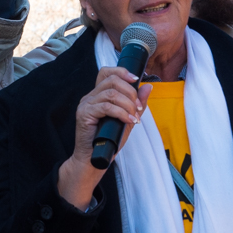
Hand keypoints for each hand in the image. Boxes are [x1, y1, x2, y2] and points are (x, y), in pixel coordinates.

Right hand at [57, 66, 152, 209]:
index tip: (136, 79)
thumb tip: (148, 87)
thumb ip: (137, 104)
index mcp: (98, 95)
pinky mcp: (84, 114)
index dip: (122, 72)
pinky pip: (106, 107)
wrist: (94, 160)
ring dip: (128, 104)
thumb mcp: (128, 119)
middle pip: (112, 80)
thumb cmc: (109, 141)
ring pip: (111, 93)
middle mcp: (90, 96)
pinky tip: (128, 121)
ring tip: (134, 117)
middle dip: (130, 92)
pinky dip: (121, 113)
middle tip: (138, 108)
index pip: (107, 72)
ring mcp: (86, 104)